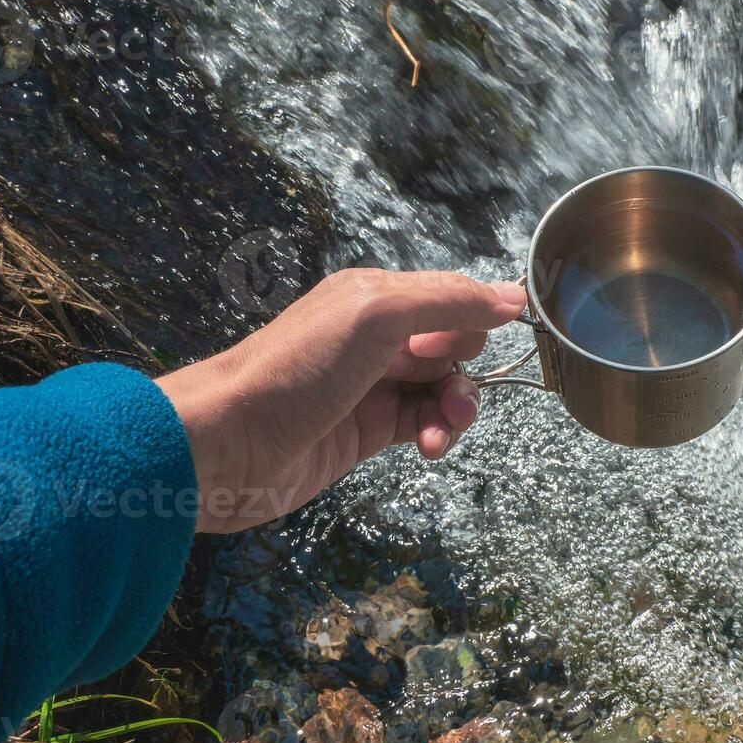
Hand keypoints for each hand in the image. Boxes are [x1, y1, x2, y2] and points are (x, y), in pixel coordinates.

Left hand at [156, 269, 525, 533]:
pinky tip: (429, 447)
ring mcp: (373, 385)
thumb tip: (513, 296)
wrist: (228, 444)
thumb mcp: (375, 316)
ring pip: (444, 387)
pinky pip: (424, 423)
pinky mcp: (368, 430)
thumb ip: (447, 301)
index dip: (471, 318)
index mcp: (375, 295)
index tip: (463, 343)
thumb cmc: (294, 370)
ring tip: (443, 428)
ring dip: (457, 407)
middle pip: (454, 343)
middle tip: (443, 386)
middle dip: (466, 365)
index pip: (451, 295)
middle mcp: (376, 336)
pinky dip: (437, 433)